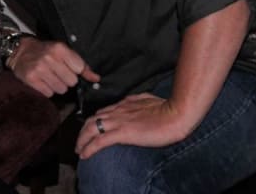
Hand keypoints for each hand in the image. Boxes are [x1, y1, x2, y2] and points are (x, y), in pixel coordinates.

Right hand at [8, 37, 99, 96]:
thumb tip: (96, 78)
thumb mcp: (64, 52)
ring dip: (56, 86)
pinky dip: (47, 90)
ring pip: (61, 89)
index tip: (67, 68)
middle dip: (66, 80)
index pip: (79, 69)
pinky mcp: (31, 79)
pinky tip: (42, 81)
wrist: (20, 52)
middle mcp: (49, 58)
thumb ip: (81, 65)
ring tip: (49, 77)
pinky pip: (49, 94)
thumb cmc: (45, 52)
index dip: (74, 71)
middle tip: (56, 73)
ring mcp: (39, 69)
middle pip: (71, 82)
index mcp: (60, 49)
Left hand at [75, 93, 190, 159]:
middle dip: (82, 132)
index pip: (101, 113)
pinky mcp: (122, 133)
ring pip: (90, 129)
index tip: (89, 131)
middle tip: (79, 142)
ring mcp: (118, 121)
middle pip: (90, 120)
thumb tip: (130, 101)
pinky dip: (89, 148)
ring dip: (81, 141)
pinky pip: (99, 141)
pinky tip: (84, 155)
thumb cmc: (168, 108)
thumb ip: (136, 101)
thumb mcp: (147, 99)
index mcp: (123, 105)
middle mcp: (117, 111)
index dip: (93, 122)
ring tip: (78, 150)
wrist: (176, 113)